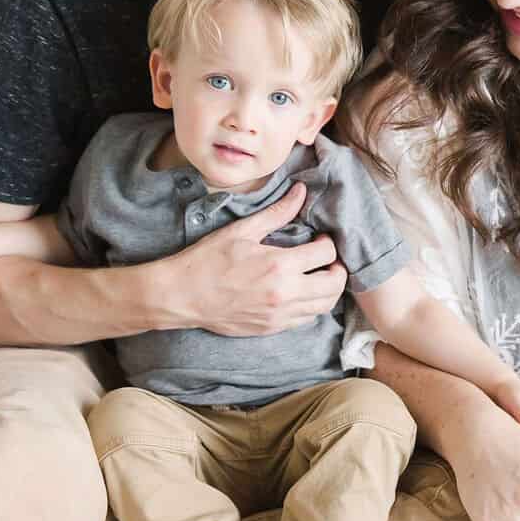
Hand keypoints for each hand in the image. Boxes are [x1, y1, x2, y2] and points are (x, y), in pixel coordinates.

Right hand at [173, 184, 349, 336]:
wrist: (182, 295)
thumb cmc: (208, 260)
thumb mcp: (242, 230)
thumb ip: (277, 213)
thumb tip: (300, 192)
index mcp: (280, 265)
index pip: (326, 254)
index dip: (328, 243)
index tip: (319, 239)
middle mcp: (285, 293)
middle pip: (334, 284)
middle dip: (338, 269)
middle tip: (327, 259)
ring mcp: (280, 315)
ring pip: (324, 306)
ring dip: (328, 289)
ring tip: (319, 276)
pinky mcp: (272, 328)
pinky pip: (306, 319)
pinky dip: (312, 306)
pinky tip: (301, 292)